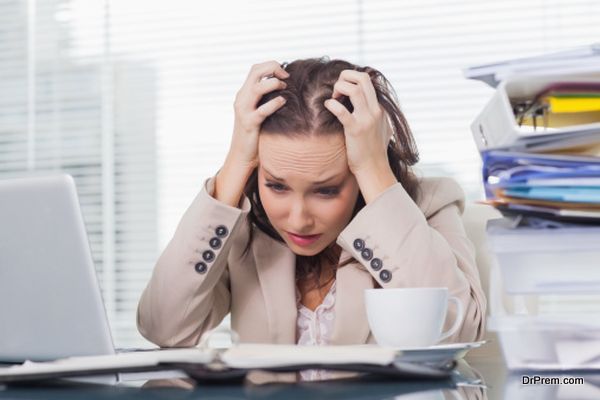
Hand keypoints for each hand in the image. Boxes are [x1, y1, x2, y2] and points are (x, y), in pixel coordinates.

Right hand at [215, 61, 287, 207]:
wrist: (242, 155)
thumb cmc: (256, 133)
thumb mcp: (259, 111)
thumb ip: (267, 99)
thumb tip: (287, 88)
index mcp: (244, 94)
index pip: (255, 69)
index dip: (271, 65)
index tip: (285, 73)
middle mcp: (242, 99)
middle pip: (255, 71)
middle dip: (273, 68)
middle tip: (287, 76)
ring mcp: (244, 111)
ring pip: (257, 88)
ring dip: (273, 84)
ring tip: (285, 88)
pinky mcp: (249, 123)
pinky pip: (262, 110)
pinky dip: (274, 104)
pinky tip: (284, 102)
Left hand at [323, 70, 392, 175]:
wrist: (374, 169)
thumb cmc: (373, 152)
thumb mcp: (381, 129)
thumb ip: (377, 116)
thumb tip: (373, 108)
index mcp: (380, 109)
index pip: (367, 81)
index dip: (351, 80)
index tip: (341, 92)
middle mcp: (375, 111)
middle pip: (363, 78)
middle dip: (346, 76)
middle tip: (336, 89)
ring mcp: (367, 120)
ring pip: (354, 89)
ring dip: (339, 88)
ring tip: (333, 98)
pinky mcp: (356, 130)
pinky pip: (341, 111)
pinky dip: (331, 105)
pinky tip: (327, 106)